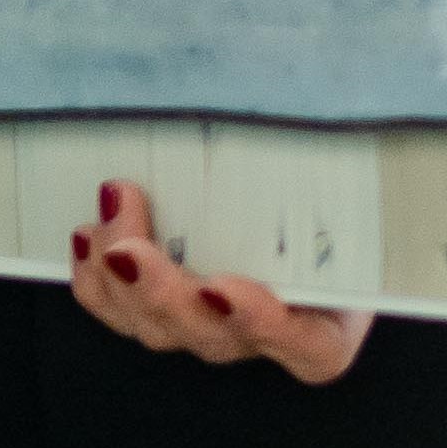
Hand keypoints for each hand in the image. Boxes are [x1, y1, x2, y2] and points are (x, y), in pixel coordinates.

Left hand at [67, 180, 371, 383]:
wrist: (333, 221)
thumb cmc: (350, 213)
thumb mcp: (358, 201)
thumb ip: (342, 174)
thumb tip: (314, 104)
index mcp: (328, 329)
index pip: (303, 343)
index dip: (258, 322)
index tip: (221, 287)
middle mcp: (268, 339)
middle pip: (210, 336)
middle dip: (161, 292)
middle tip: (130, 250)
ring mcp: (216, 332)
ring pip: (159, 327)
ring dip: (121, 279)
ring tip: (105, 222)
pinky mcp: (175, 316)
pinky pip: (128, 316)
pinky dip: (100, 284)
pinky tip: (88, 240)